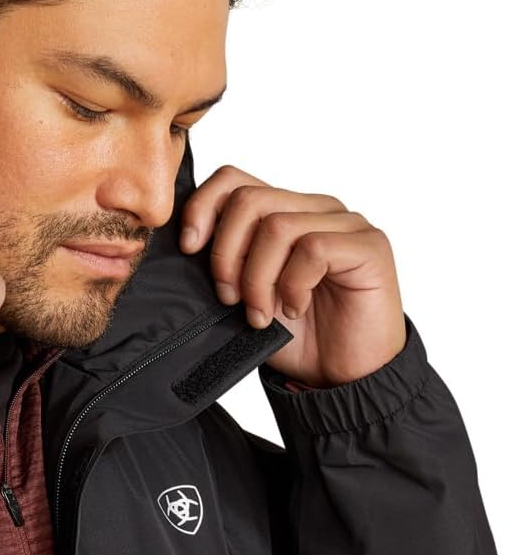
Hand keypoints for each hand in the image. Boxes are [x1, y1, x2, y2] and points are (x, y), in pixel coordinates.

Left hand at [178, 165, 407, 388]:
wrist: (338, 375)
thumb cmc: (295, 335)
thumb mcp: (243, 295)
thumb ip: (224, 261)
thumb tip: (184, 242)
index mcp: (283, 212)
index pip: (233, 180)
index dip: (202, 207)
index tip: (189, 249)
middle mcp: (315, 209)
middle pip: (249, 200)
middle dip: (226, 254)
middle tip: (229, 298)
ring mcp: (346, 223)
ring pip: (277, 226)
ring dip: (257, 278)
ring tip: (262, 313)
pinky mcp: (369, 246)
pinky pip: (314, 248)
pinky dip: (293, 285)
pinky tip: (295, 309)